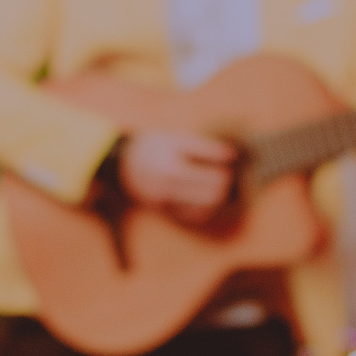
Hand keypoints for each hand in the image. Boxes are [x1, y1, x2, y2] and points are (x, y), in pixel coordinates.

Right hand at [119, 129, 239, 214]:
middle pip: (209, 197)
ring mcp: (163, 202)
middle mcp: (167, 189)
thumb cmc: (156, 146)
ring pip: (201, 210)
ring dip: (213, 201)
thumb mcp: (178, 140)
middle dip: (221, 188)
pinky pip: (188, 216)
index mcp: (173, 169)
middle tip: (223, 179)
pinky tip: (203, 198)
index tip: (225, 169)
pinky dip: (201, 209)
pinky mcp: (162, 211)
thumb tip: (232, 155)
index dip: (224, 174)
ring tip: (214, 188)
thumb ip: (206, 147)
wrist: (124, 162)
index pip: (211, 178)